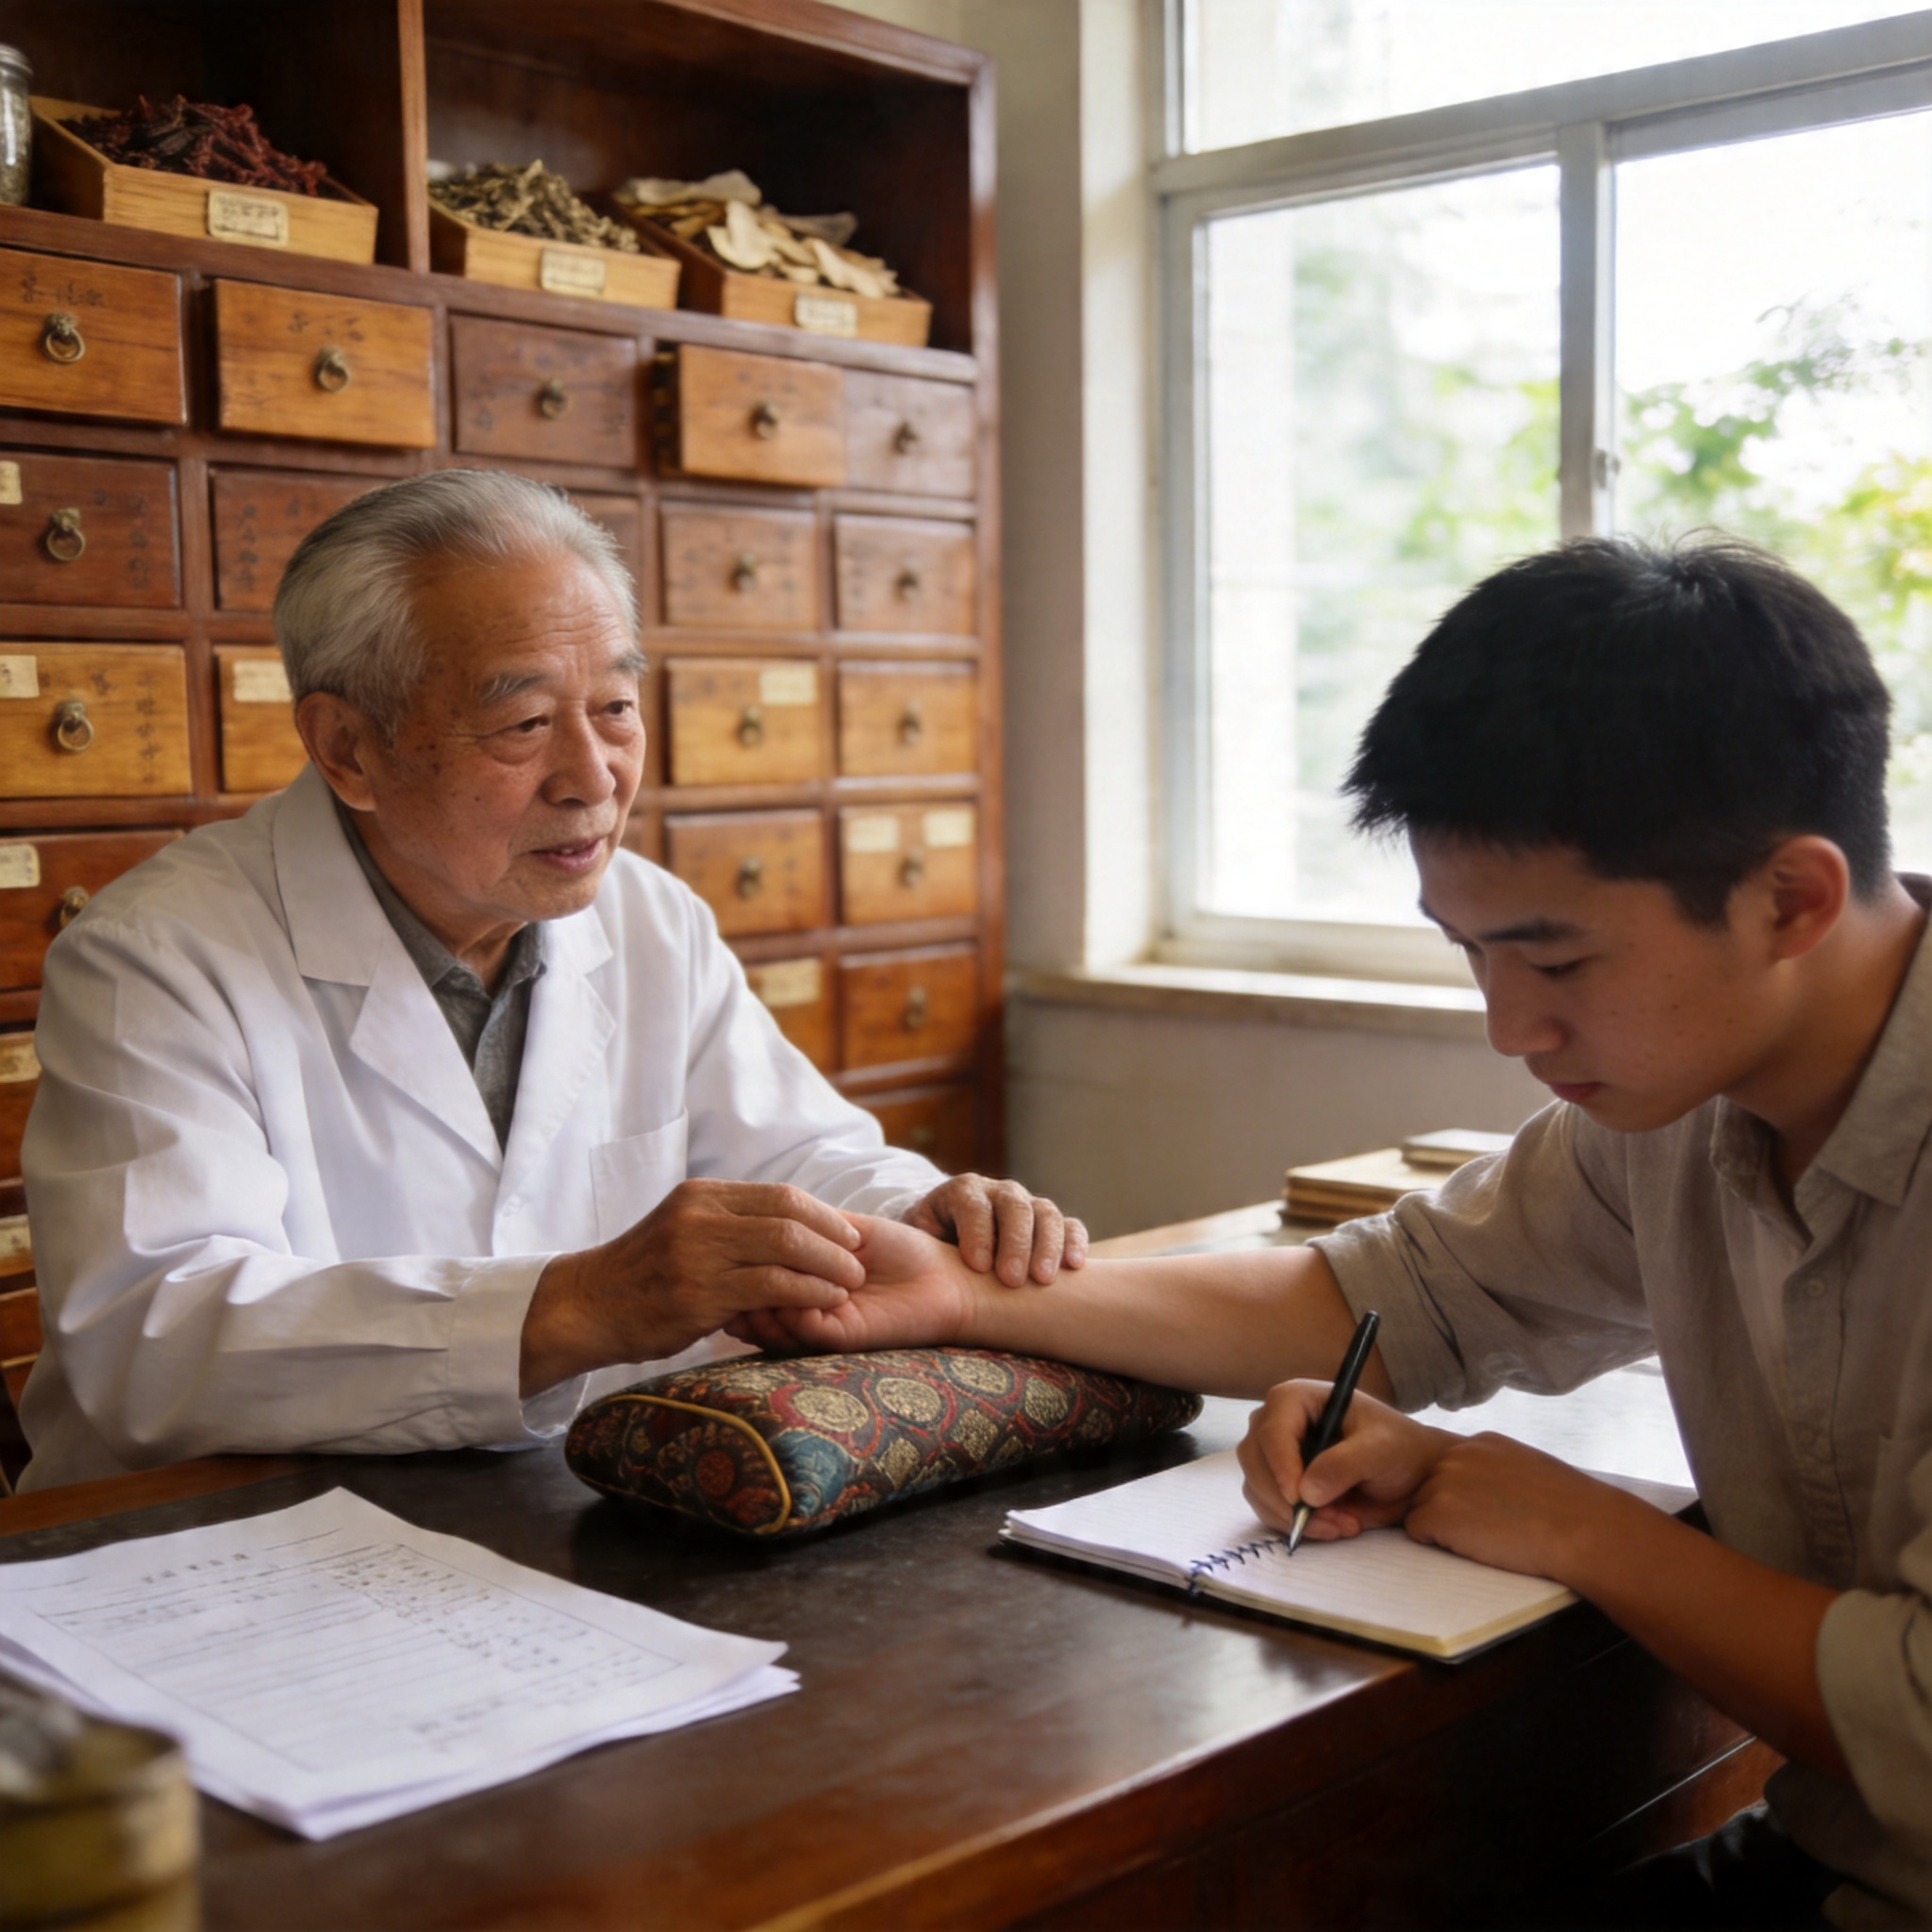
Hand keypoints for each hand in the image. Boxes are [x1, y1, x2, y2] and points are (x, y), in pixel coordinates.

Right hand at [520, 1181, 864, 1394]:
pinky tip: (823, 1303)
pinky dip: (806, 1292)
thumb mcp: (681, 1231)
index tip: (849, 1234)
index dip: (823, 1215)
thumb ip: (727, 1225)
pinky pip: (770, 1286)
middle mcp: (700, 1216)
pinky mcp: (697, 1294)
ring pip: (785, 1247)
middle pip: (789, 1216)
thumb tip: (788, 1227)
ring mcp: (697, 1253)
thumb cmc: (642, 1277)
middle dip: (834, 1239)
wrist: (587, 1307)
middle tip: (860, 1261)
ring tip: (849, 1284)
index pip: (780, 1195)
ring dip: (828, 1267)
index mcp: (702, 1196)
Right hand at [726, 1214, 980, 1355]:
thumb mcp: (846, 1228)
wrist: (943, 1276)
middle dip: (741, 1282)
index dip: (745, 1253)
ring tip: (758, 1284)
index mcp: (804, 1273)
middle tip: (733, 1266)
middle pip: (754, 1297)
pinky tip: (793, 1294)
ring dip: (761, 1299)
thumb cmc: (900, 1248)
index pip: (759, 1265)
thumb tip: (760, 1216)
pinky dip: (791, 1308)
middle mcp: (805, 1300)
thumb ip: (807, 1225)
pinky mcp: (837, 1337)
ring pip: (771, 1318)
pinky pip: (801, 1325)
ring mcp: (819, 1321)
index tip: (733, 1235)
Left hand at [904, 1174, 1087, 1286]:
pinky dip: (1075, 1241)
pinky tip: (1074, 1267)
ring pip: (1045, 1213)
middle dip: (1015, 1242)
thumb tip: (908, 1261)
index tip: (978, 1267)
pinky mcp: (1048, 1223)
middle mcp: (998, 1192)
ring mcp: (1027, 1205)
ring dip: (1047, 1245)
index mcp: (962, 1192)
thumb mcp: (916, 1239)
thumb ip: (914, 1244)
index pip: (973, 1203)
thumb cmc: (929, 1244)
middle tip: (1013, 1279)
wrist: (952, 1238)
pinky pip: (1069, 1224)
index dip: (977, 1232)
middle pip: (1013, 1206)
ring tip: (1043, 1280)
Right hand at [1236, 1381, 1449, 1539]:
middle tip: (1331, 1521)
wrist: (1409, 1475)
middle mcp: (1276, 1422)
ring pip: (1256, 1489)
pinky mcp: (1277, 1485)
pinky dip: (1296, 1527)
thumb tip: (1306, 1493)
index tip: (1300, 1500)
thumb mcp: (1380, 1450)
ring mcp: (1273, 1455)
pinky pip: (1268, 1509)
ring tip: (1343, 1525)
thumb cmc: (1398, 1449)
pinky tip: (1333, 1527)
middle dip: (1286, 1499)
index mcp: (1296, 1399)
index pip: (1272, 1431)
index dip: (1281, 1466)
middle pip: (1254, 1461)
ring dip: (1293, 1517)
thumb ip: (1345, 1465)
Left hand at [1404, 1432, 1638, 1581]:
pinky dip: (1437, 1543)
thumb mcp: (1527, 1467)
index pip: (1448, 1467)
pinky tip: (1473, 1545)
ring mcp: (1443, 1481)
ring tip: (1485, 1537)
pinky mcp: (1437, 1513)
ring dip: (1443, 1526)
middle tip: (1487, 1527)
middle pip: (1429, 1485)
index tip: (1488, 1510)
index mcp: (1480, 1442)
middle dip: (1448, 1508)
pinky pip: (1416, 1530)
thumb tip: (1480, 1486)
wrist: (1582, 1529)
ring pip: (1420, 1507)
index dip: (1462, 1494)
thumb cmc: (1567, 1508)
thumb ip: (1495, 1468)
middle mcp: (1456, 1454)